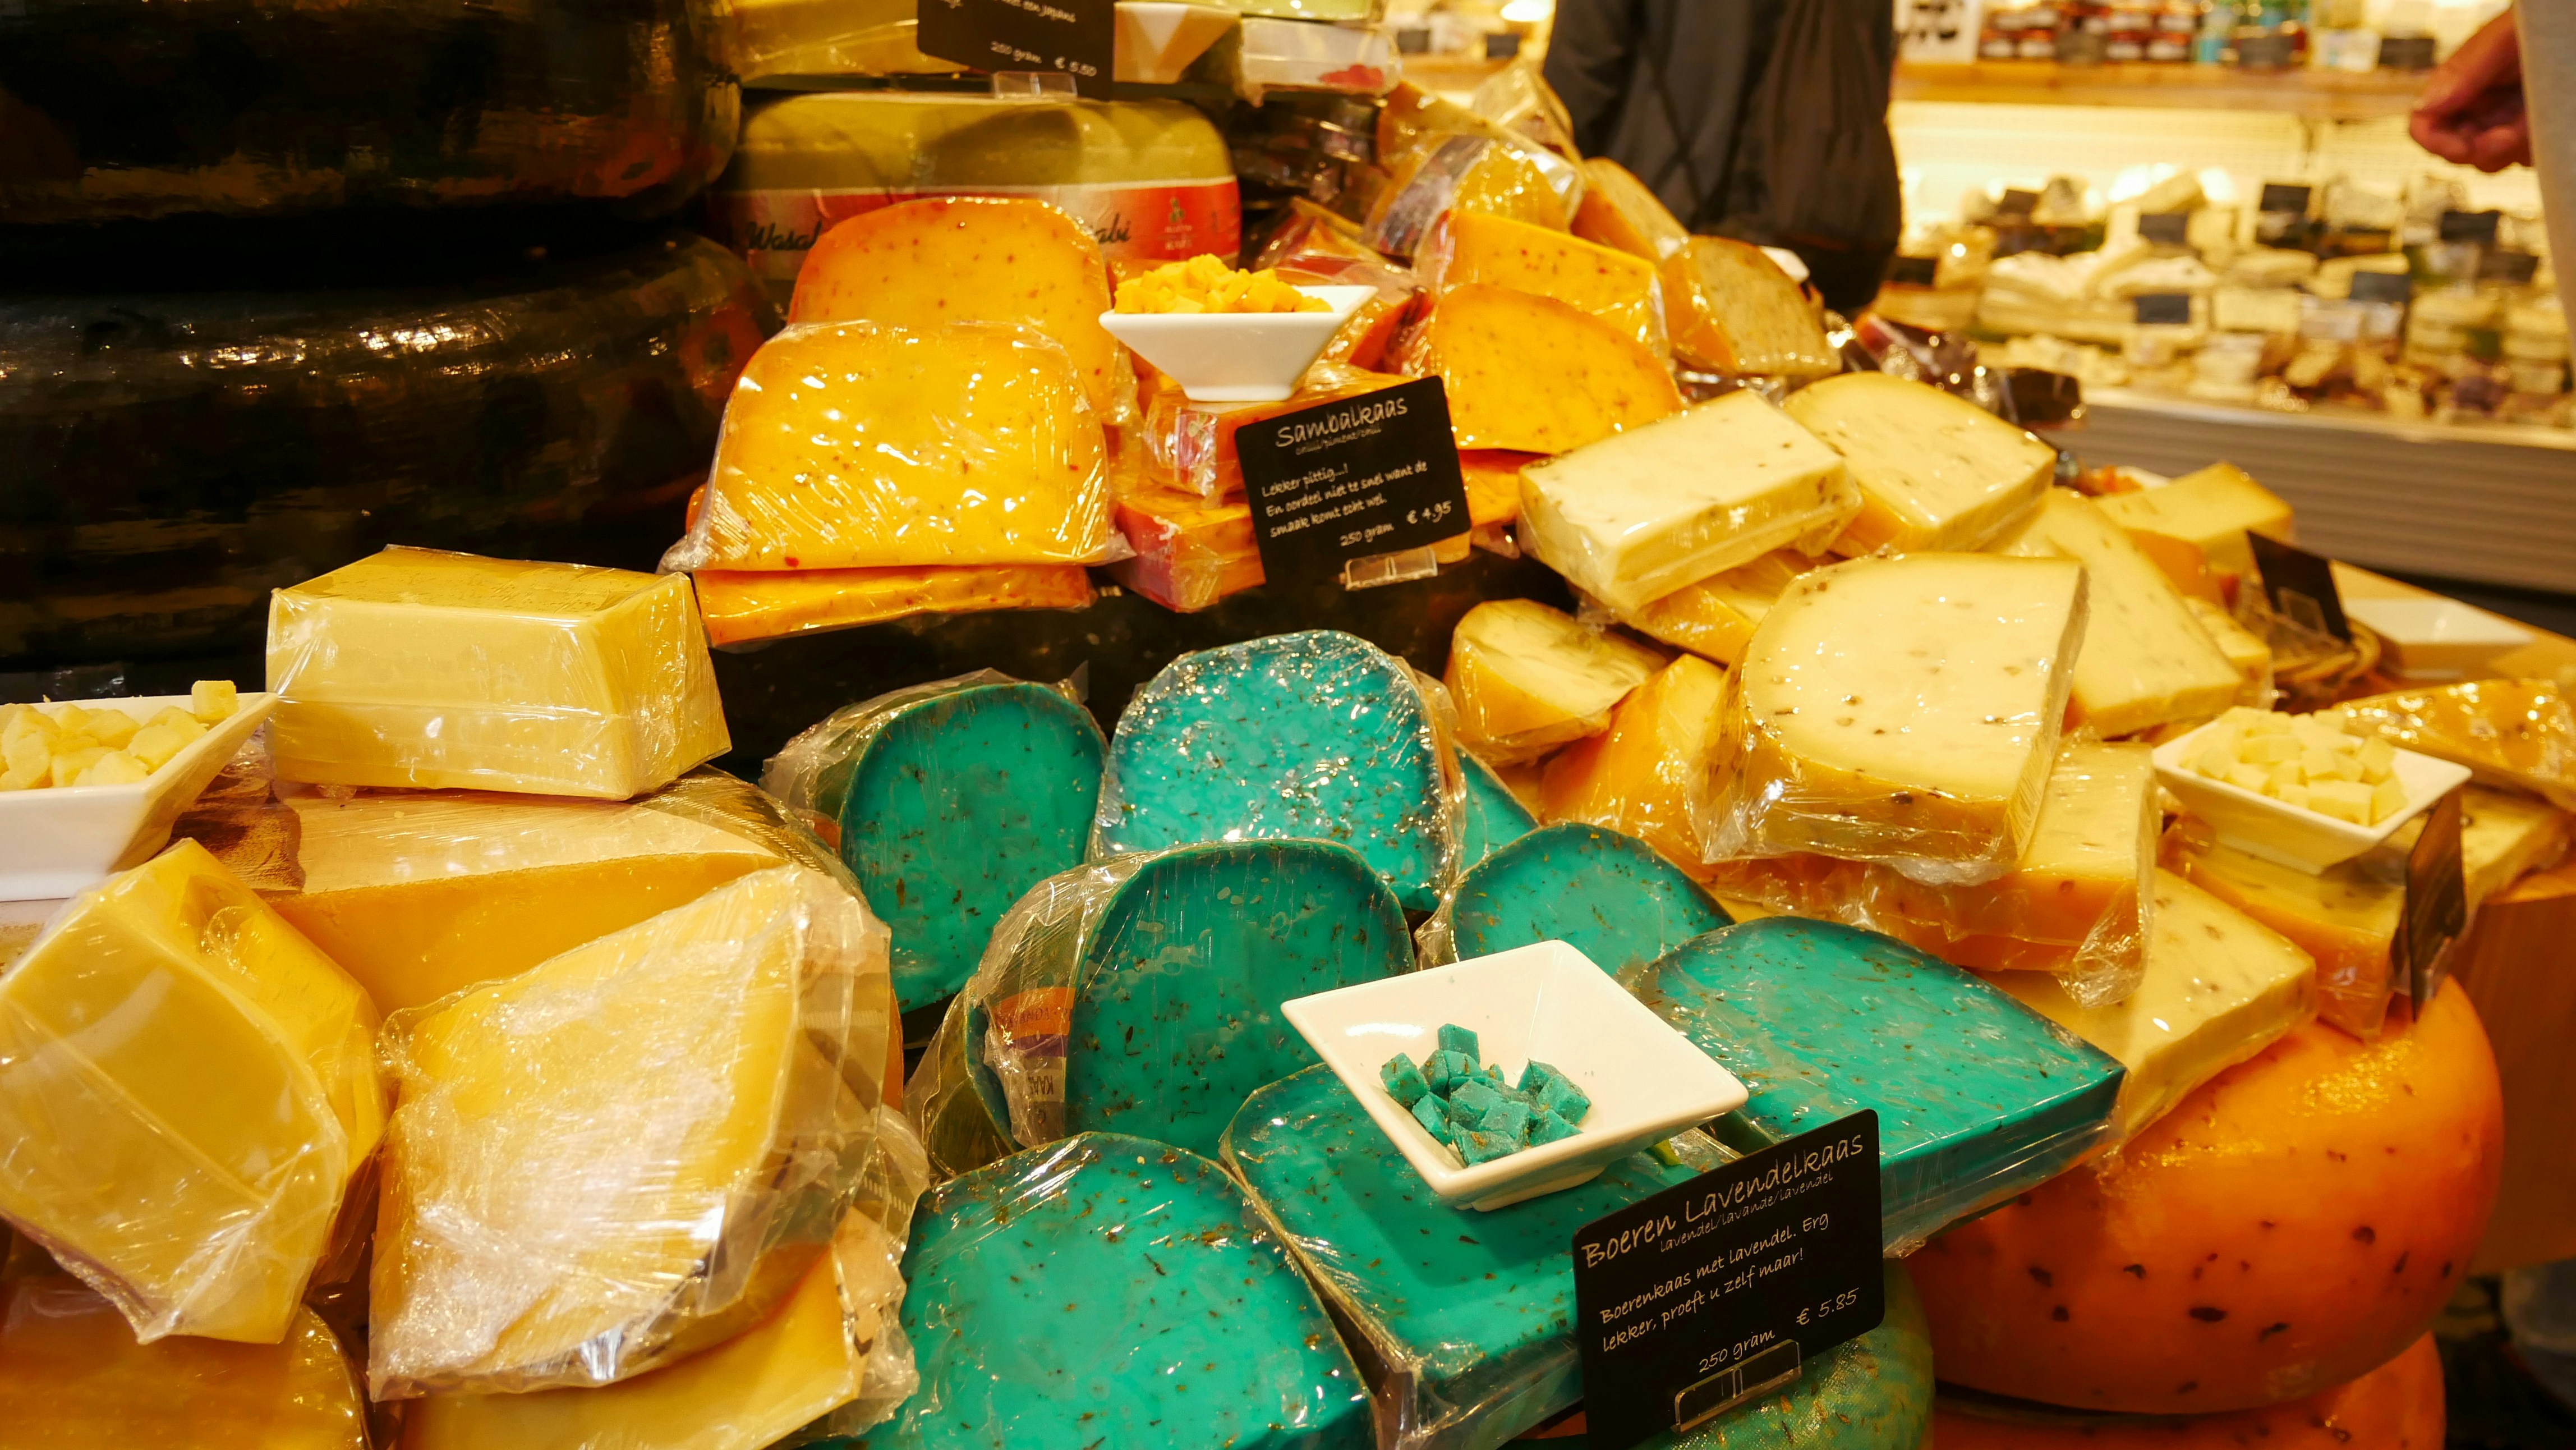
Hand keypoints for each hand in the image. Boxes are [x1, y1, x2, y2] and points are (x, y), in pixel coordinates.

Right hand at [2410, 9, 2531, 171]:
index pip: (2424, 123)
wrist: (2572, 31)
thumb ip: (2463, 72)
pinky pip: (2522, 156)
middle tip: (2506, 137)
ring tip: (2530, 126)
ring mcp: (2504, 120)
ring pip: (2488, 159)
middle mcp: (2477, 105)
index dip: (2435, 142)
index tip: (2462, 149)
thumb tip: (2424, 106)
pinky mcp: (2530, 129)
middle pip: (2454, 149)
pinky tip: (2543, 121)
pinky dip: (2531, 146)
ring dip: (2507, 151)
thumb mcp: (2501, 42)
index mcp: (2458, 84)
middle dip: (2477, 149)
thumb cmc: (2541, 26)